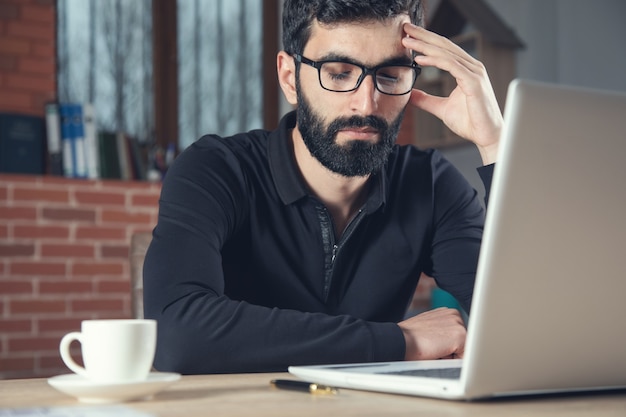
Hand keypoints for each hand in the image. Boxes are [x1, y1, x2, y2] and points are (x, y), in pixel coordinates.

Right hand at [398, 307, 465, 359]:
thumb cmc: (410, 339)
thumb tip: (448, 344)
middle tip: (432, 348)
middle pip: (463, 343)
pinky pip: (464, 357)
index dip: (445, 347)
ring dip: (451, 355)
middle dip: (451, 351)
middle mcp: (454, 314)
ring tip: (434, 349)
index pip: (456, 336)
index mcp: (446, 312)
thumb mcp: (428, 330)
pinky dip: (452, 360)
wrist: (401, 340)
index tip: (433, 345)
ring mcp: (458, 323)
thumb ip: (441, 332)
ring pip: (463, 350)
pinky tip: (438, 352)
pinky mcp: (461, 335)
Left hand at [402, 24, 502, 164]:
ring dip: (425, 46)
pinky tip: (419, 59)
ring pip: (446, 53)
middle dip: (424, 36)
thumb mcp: (441, 108)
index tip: (408, 37)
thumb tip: (409, 94)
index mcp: (466, 69)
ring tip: (408, 41)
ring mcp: (474, 72)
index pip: (443, 50)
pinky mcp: (473, 81)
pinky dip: (434, 60)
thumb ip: (426, 100)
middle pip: (444, 45)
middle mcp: (472, 67)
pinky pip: (451, 65)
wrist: (487, 136)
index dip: (426, 41)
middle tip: (406, 28)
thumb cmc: (470, 122)